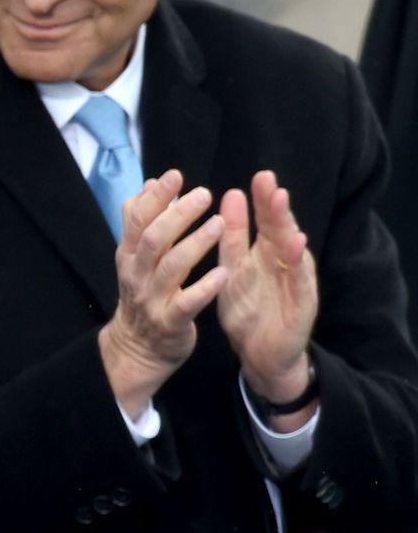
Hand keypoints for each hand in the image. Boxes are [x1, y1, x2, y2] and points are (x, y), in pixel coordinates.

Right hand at [98, 170, 228, 417]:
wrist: (138, 347)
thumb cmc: (144, 294)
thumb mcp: (135, 258)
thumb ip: (141, 222)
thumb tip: (148, 185)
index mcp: (129, 255)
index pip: (137, 220)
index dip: (156, 198)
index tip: (175, 176)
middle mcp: (137, 274)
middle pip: (153, 239)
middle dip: (178, 215)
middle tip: (204, 194)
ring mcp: (152, 298)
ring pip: (171, 267)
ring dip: (195, 244)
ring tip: (219, 224)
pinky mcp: (171, 321)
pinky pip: (188, 303)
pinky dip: (205, 287)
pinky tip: (224, 273)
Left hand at [217, 171, 317, 413]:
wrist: (261, 355)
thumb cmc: (249, 310)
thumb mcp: (235, 270)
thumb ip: (234, 238)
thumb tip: (231, 195)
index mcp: (266, 255)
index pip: (265, 223)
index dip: (261, 200)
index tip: (257, 176)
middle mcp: (284, 265)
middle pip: (280, 231)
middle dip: (274, 205)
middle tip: (268, 180)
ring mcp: (295, 284)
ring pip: (292, 252)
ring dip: (287, 227)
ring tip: (281, 204)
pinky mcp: (301, 306)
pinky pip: (299, 283)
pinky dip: (296, 264)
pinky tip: (295, 247)